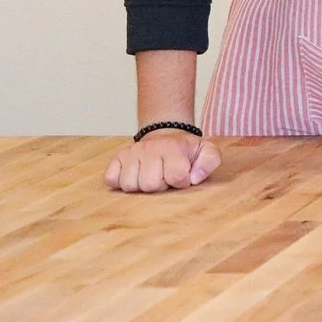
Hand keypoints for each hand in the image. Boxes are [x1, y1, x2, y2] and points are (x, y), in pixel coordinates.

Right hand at [104, 131, 220, 192]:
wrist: (166, 135)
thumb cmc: (186, 151)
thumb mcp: (206, 151)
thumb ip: (210, 161)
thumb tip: (195, 177)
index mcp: (173, 148)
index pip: (176, 177)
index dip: (182, 182)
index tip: (183, 176)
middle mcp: (149, 149)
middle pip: (150, 185)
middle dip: (160, 185)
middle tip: (165, 176)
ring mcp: (131, 153)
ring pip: (129, 185)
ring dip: (141, 186)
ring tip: (151, 175)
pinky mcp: (117, 158)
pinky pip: (111, 180)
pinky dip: (120, 182)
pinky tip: (135, 174)